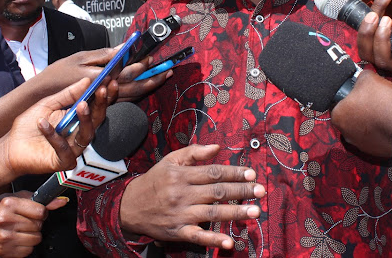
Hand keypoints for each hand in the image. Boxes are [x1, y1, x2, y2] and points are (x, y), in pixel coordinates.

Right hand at [0, 192, 66, 256]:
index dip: (41, 212)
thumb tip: (62, 201)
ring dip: (32, 235)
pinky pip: (28, 250)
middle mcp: (5, 220)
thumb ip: (40, 199)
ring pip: (36, 239)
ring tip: (20, 230)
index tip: (34, 212)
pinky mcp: (4, 251)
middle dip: (35, 223)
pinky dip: (26, 246)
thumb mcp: (16, 198)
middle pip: (39, 225)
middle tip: (23, 221)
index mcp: (9, 204)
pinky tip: (16, 239)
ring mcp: (4, 237)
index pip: (41, 211)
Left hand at [2, 77, 112, 176]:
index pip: (95, 106)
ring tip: (81, 104)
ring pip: (87, 135)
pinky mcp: (63, 162)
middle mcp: (78, 133)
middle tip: (102, 89)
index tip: (109, 80)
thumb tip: (86, 81)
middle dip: (101, 103)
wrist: (10, 148)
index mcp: (76, 119)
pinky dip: (54, 135)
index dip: (103, 94)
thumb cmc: (28, 127)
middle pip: (97, 119)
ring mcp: (72, 148)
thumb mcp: (47, 104)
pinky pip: (64, 149)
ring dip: (85, 118)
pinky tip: (42, 123)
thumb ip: (67, 94)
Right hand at [40, 46, 168, 102]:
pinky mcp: (103, 104)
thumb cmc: (60, 73)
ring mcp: (104, 100)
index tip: (152, 57)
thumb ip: (103, 55)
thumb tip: (123, 49)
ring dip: (149, 85)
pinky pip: (125, 99)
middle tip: (169, 70)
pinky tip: (146, 83)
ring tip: (163, 75)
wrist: (44, 96)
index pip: (125, 74)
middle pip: (134, 88)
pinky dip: (137, 91)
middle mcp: (104, 92)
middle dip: (153, 79)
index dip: (141, 66)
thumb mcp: (80, 57)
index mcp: (99, 78)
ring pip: (132, 95)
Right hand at [119, 144, 264, 248]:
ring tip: (255, 211)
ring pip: (212, 213)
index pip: (213, 173)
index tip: (251, 174)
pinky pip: (198, 237)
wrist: (130, 206)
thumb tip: (217, 147)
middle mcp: (183, 194)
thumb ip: (193, 152)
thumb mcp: (170, 161)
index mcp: (182, 175)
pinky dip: (214, 240)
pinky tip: (230, 242)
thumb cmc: (155, 181)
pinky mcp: (178, 232)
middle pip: (217, 192)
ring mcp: (181, 214)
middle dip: (241, 191)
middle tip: (260, 191)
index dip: (233, 173)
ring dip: (235, 213)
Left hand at [330, 70, 391, 157]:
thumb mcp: (368, 78)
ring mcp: (360, 144)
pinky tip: (388, 122)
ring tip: (382, 111)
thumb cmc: (382, 101)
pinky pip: (374, 137)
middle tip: (372, 101)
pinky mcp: (374, 151)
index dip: (350, 96)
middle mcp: (345, 133)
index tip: (359, 93)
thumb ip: (360, 77)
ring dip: (370, 121)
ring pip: (362, 128)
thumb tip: (362, 76)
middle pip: (350, 117)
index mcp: (337, 115)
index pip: (338, 103)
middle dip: (360, 109)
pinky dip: (379, 131)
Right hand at [358, 0, 391, 78]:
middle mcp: (391, 60)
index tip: (364, 4)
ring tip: (387, 18)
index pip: (364, 42)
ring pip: (385, 56)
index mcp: (383, 50)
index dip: (361, 27)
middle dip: (367, 32)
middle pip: (370, 51)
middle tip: (374, 14)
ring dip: (383, 36)